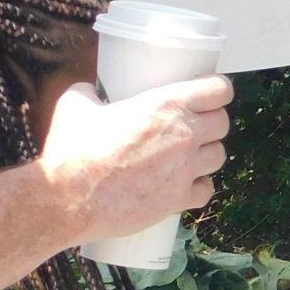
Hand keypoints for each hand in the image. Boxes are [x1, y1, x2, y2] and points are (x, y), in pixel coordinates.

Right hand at [40, 76, 231, 242]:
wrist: (66, 198)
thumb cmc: (71, 150)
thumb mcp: (75, 105)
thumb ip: (89, 92)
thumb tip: (89, 91)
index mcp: (166, 105)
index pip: (219, 90)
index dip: (215, 90)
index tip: (205, 94)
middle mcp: (184, 135)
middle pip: (222, 123)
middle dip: (210, 122)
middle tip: (190, 125)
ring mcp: (185, 170)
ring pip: (218, 156)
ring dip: (205, 154)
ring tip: (185, 155)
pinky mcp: (178, 199)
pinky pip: (206, 190)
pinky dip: (198, 187)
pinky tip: (182, 184)